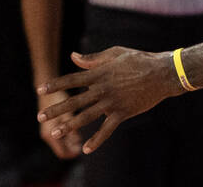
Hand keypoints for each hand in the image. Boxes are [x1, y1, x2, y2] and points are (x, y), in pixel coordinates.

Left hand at [36, 46, 178, 154]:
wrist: (162, 73)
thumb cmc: (139, 60)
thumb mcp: (114, 53)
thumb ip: (92, 58)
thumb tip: (73, 56)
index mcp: (99, 73)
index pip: (72, 79)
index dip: (55, 85)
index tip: (40, 90)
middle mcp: (103, 88)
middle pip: (74, 100)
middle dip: (56, 109)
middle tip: (40, 116)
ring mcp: (112, 102)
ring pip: (86, 116)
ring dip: (70, 125)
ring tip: (55, 132)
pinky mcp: (123, 113)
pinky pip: (107, 129)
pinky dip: (97, 140)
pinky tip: (86, 149)